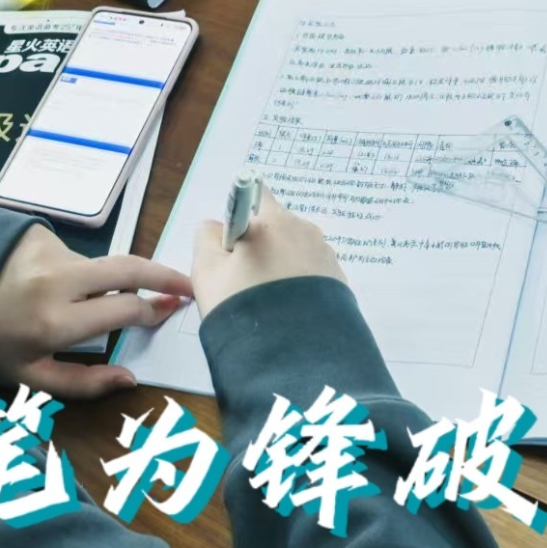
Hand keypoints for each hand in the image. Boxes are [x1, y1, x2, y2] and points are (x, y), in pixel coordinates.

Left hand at [0, 226, 191, 398]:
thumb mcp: (26, 378)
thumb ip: (82, 383)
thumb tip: (130, 380)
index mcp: (54, 322)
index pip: (123, 310)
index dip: (152, 311)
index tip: (171, 309)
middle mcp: (56, 281)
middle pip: (127, 269)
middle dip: (163, 275)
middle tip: (185, 284)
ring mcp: (47, 252)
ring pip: (98, 265)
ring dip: (106, 281)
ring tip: (87, 300)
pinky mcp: (38, 234)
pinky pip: (73, 256)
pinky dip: (74, 272)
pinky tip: (52, 285)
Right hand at [192, 184, 344, 315]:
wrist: (292, 354)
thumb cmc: (242, 305)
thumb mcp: (207, 270)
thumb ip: (206, 236)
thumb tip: (218, 226)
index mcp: (272, 221)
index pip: (255, 193)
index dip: (240, 213)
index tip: (234, 244)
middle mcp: (304, 230)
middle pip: (276, 226)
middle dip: (261, 246)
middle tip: (245, 281)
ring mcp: (326, 255)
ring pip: (296, 250)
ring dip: (282, 266)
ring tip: (270, 301)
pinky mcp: (339, 281)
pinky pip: (313, 273)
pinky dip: (301, 284)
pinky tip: (290, 310)